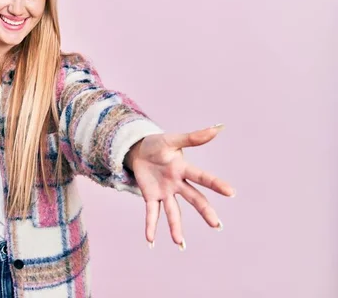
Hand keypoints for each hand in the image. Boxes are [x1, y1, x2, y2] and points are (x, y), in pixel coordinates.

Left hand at [125, 123, 234, 249]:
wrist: (138, 150)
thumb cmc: (158, 144)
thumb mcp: (172, 139)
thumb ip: (193, 137)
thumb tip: (218, 127)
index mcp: (184, 169)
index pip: (202, 177)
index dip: (216, 184)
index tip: (231, 192)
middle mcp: (177, 184)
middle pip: (194, 198)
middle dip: (204, 211)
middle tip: (217, 225)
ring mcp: (165, 192)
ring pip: (173, 211)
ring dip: (175, 227)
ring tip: (179, 242)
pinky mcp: (150, 196)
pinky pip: (151, 213)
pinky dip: (150, 226)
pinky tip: (150, 240)